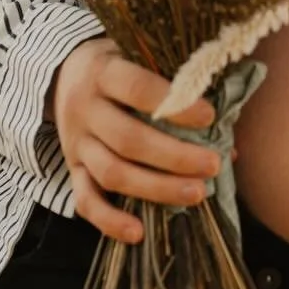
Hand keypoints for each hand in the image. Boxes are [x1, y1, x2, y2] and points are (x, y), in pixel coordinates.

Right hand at [49, 39, 223, 243]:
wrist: (62, 73)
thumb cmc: (119, 63)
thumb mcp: (139, 56)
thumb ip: (177, 84)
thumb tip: (226, 131)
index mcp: (103, 72)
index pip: (137, 89)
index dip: (174, 106)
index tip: (209, 117)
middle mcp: (84, 108)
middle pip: (128, 139)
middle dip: (174, 157)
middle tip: (213, 165)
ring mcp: (76, 142)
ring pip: (111, 173)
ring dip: (156, 188)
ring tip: (197, 194)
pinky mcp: (72, 169)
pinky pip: (85, 201)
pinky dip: (109, 221)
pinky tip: (138, 233)